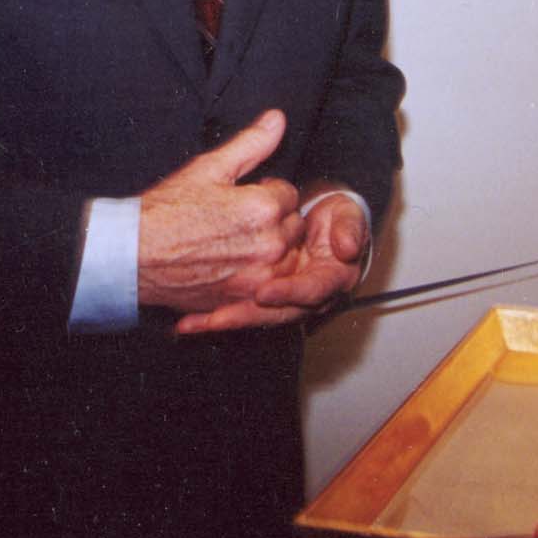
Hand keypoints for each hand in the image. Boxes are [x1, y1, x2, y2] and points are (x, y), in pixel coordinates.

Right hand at [138, 110, 301, 320]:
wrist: (131, 257)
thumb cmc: (166, 211)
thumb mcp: (209, 168)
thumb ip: (251, 143)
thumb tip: (277, 118)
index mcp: (263, 208)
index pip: (290, 195)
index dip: (266, 193)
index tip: (242, 199)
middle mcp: (268, 244)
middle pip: (294, 226)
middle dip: (275, 220)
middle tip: (239, 221)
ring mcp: (258, 275)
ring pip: (288, 256)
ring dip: (273, 248)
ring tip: (237, 243)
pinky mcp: (245, 299)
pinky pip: (272, 285)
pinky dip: (262, 275)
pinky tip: (235, 266)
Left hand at [176, 191, 369, 334]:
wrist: (328, 217)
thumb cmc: (338, 215)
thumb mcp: (348, 215)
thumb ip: (350, 226)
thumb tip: (348, 248)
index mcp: (334, 279)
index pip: (312, 293)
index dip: (289, 294)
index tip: (265, 292)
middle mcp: (310, 296)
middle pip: (278, 314)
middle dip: (246, 316)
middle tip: (217, 317)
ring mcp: (287, 299)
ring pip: (256, 316)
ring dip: (225, 320)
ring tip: (194, 322)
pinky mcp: (267, 299)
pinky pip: (242, 310)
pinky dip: (214, 316)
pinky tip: (188, 323)